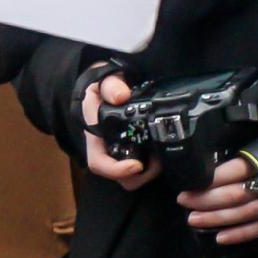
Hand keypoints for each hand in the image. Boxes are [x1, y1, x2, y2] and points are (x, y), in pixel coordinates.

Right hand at [81, 72, 160, 190]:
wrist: (110, 86)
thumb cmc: (104, 85)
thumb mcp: (104, 80)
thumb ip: (111, 85)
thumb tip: (120, 97)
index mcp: (95, 134)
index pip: (98, 162)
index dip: (116, 170)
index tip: (137, 165)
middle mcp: (106, 149)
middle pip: (120, 177)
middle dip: (142, 175)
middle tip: (159, 161)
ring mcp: (119, 154)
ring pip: (133, 178)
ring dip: (150, 171)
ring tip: (162, 155)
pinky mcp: (133, 154)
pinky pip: (142, 170)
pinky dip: (153, 166)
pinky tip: (161, 151)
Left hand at [181, 155, 257, 244]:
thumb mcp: (249, 157)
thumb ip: (230, 165)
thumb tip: (200, 170)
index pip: (232, 172)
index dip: (210, 180)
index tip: (187, 186)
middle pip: (234, 194)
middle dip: (206, 199)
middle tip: (183, 201)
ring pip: (242, 213)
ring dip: (216, 218)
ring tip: (193, 220)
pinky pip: (257, 230)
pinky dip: (238, 235)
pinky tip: (219, 238)